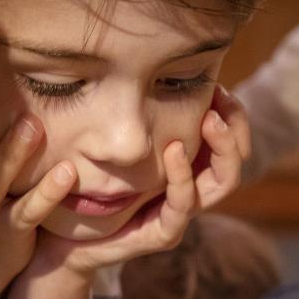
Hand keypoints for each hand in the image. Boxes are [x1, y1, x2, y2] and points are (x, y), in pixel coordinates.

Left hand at [35, 90, 248, 277]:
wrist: (64, 236)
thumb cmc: (88, 184)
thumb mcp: (114, 140)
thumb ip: (135, 113)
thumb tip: (148, 62)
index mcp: (186, 169)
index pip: (229, 141)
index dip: (233, 116)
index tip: (221, 88)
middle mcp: (189, 191)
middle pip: (233, 162)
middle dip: (234, 130)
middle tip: (219, 104)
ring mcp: (177, 214)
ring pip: (220, 185)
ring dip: (220, 150)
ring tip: (208, 120)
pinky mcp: (160, 234)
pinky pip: (182, 209)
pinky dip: (183, 179)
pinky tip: (175, 150)